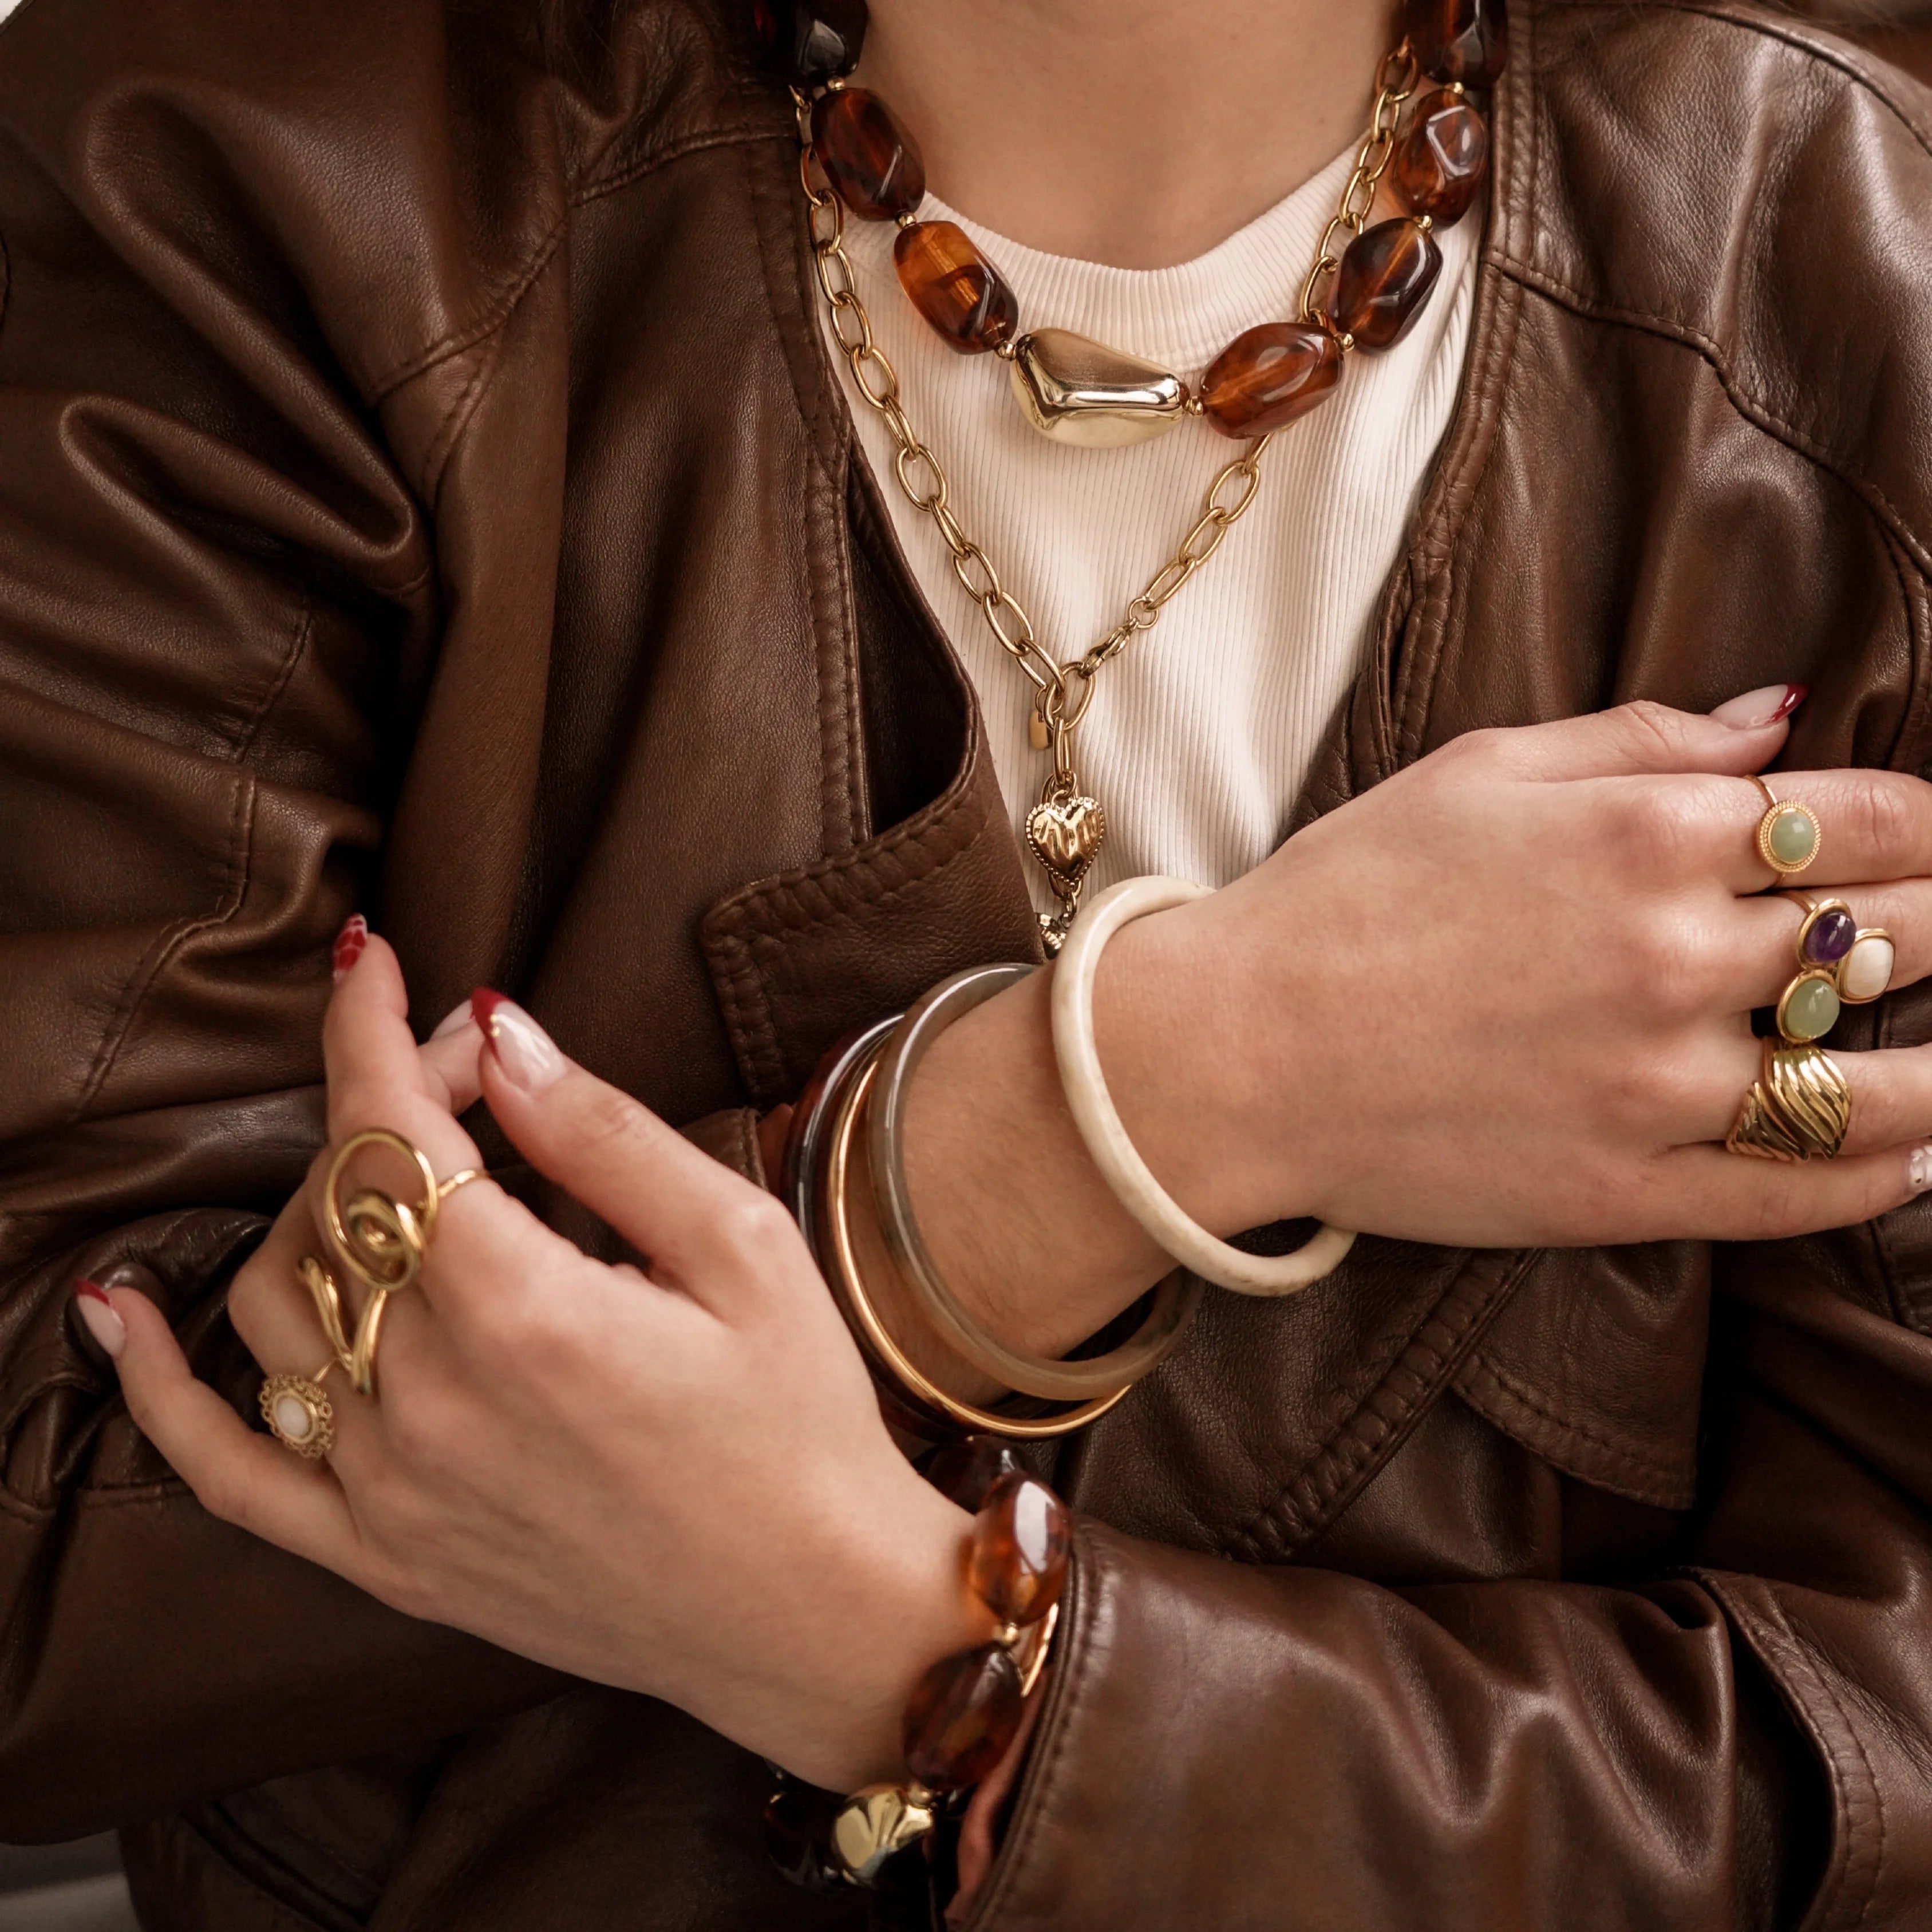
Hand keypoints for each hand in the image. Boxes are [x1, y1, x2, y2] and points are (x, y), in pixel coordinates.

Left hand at [90, 938, 985, 1791]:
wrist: (808, 1615)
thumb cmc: (798, 1425)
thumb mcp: (743, 1249)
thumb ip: (606, 1136)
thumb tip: (496, 1038)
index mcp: (525, 1312)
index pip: (392, 1131)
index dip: (369, 1028)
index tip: (369, 959)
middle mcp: (432, 1401)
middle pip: (339, 1199)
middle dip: (385, 1106)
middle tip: (474, 1080)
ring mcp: (392, 1489)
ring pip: (277, 1300)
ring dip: (320, 1206)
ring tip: (405, 1179)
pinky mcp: (383, 1556)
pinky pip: (227, 1468)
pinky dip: (161, 1385)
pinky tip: (122, 1310)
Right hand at [1186, 693, 1931, 1243]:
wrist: (1232, 1052)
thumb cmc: (1341, 897)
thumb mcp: (1476, 771)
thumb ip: (1643, 738)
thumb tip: (1782, 716)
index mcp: (1647, 834)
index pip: (1874, 817)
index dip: (1924, 823)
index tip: (1924, 839)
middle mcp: (1677, 957)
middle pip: (1896, 935)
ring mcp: (1658, 1086)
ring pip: (1878, 1084)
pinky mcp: (1626, 1192)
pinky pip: (1799, 1194)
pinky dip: (1880, 1176)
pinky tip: (1913, 1156)